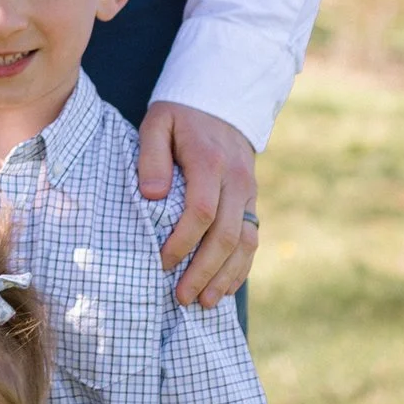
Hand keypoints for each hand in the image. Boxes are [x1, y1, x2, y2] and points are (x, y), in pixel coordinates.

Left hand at [136, 101, 258, 305]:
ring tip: (203, 302)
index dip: (182, 242)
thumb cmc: (180, 116)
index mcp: (211, 162)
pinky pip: (253, 238)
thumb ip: (151, 157)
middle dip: (204, 270)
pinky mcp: (251, 200)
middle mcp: (237, 180)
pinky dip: (241, 267)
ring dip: (225, 275)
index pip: (201, 212)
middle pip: (226, 234)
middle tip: (181, 297)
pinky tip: (223, 289)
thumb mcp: (157, 123)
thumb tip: (152, 195)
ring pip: (245, 241)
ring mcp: (248, 192)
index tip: (161, 263)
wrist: (221, 101)